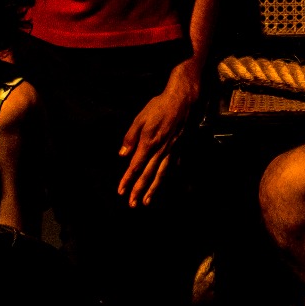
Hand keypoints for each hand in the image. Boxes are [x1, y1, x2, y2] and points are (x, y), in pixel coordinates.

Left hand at [117, 61, 199, 206]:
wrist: (183, 100)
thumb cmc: (160, 106)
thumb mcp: (140, 118)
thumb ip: (130, 137)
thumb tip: (122, 154)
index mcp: (148, 143)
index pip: (135, 166)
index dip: (128, 180)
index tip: (121, 191)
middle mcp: (160, 151)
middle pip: (148, 175)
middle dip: (139, 190)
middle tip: (132, 204)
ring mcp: (171, 151)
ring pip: (161, 175)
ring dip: (153, 190)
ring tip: (147, 202)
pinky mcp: (179, 149)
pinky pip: (172, 167)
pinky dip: (166, 178)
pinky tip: (162, 184)